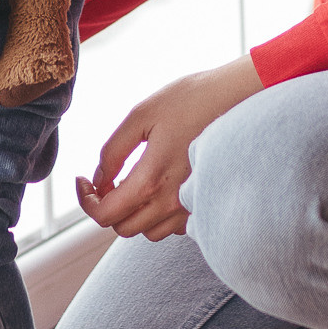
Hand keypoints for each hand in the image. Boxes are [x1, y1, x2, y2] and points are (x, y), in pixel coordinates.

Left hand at [77, 55, 263, 240]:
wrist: (244, 97)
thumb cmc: (192, 99)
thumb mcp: (141, 114)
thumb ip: (112, 151)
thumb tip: (99, 179)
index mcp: (151, 180)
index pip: (105, 216)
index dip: (86, 201)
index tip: (84, 180)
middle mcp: (173, 202)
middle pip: (124, 228)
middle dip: (108, 207)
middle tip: (107, 179)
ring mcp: (193, 207)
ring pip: (148, 231)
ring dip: (134, 213)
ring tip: (135, 181)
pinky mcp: (208, 204)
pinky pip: (174, 226)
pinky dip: (160, 213)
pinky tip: (163, 186)